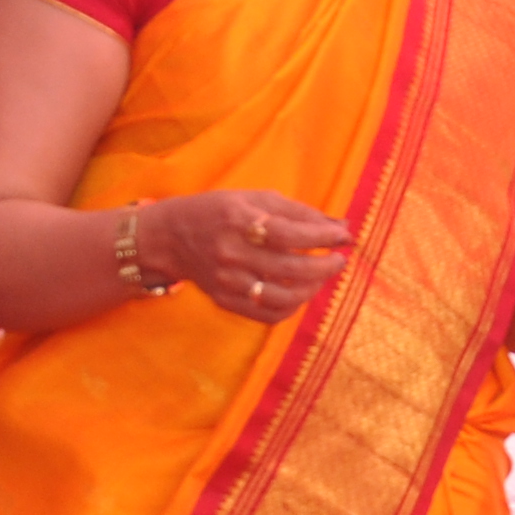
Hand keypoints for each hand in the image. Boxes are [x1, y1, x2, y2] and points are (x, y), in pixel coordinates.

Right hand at [151, 190, 349, 318]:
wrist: (171, 237)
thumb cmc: (220, 212)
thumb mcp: (256, 199)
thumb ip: (300, 212)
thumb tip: (343, 227)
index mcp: (239, 221)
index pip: (290, 234)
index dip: (322, 238)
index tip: (343, 237)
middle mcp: (232, 253)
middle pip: (291, 269)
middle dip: (325, 266)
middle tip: (339, 260)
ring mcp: (228, 281)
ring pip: (283, 298)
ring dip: (312, 289)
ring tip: (321, 276)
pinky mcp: (225, 301)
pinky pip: (268, 314)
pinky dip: (291, 307)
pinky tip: (300, 292)